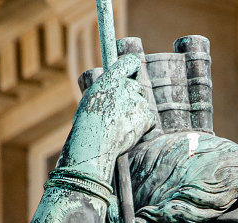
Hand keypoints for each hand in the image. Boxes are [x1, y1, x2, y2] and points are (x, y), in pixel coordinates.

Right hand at [57, 54, 157, 182]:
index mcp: (111, 77)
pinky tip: (130, 132)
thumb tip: (113, 93)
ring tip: (120, 126)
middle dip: (132, 98)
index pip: (132, 62)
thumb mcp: (91, 99)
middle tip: (120, 113)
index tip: (133, 78)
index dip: (134, 70)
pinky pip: (150, 119)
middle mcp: (126, 85)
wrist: (94, 144)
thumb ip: (106, 90)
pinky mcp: (145, 117)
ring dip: (136, 114)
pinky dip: (143, 126)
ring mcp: (137, 101)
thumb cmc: (88, 126)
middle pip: (138, 88)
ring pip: (143, 105)